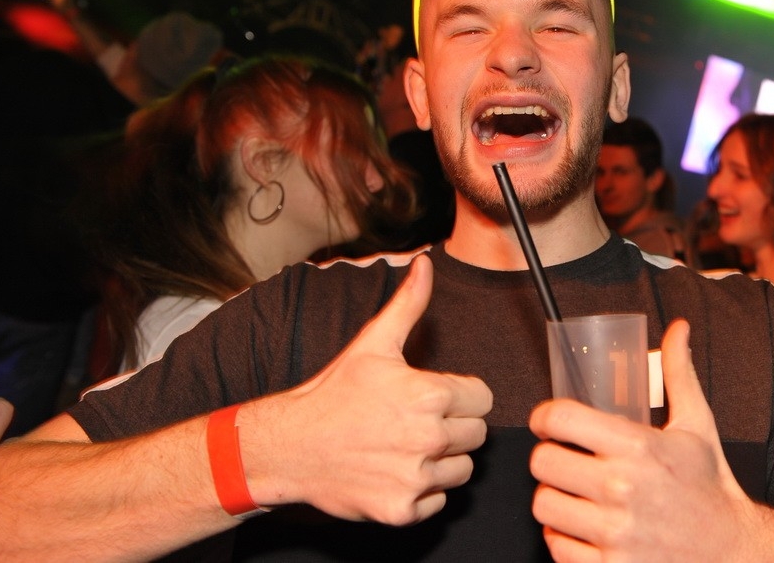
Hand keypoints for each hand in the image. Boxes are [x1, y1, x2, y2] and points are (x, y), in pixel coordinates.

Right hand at [243, 254, 492, 523]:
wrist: (290, 447)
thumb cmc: (333, 395)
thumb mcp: (373, 344)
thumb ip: (409, 304)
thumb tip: (425, 265)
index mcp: (430, 395)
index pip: (483, 399)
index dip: (461, 396)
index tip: (434, 398)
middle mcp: (428, 438)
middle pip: (476, 435)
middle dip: (453, 427)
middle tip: (415, 422)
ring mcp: (416, 477)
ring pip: (462, 470)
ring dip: (441, 461)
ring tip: (404, 446)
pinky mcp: (404, 510)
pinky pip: (439, 501)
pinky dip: (421, 492)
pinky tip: (394, 472)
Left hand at [529, 319, 757, 561]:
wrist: (732, 552)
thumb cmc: (709, 487)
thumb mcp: (697, 426)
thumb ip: (679, 374)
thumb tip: (678, 329)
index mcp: (639, 447)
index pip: (561, 418)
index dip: (545, 416)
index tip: (549, 422)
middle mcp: (622, 489)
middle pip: (542, 462)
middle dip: (550, 457)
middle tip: (565, 460)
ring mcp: (614, 533)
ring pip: (543, 505)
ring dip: (554, 499)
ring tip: (574, 495)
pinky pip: (556, 546)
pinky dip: (563, 537)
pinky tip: (583, 528)